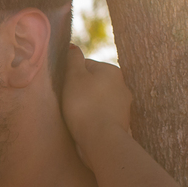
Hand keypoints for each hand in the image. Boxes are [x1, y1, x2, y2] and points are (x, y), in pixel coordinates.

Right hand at [61, 45, 132, 164]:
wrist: (101, 139)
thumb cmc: (84, 105)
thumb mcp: (73, 77)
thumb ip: (72, 59)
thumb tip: (72, 47)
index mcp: (111, 70)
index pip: (85, 65)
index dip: (70, 76)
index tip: (63, 89)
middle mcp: (122, 84)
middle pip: (93, 83)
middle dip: (81, 91)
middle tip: (67, 103)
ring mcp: (123, 104)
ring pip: (98, 99)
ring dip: (88, 105)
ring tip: (76, 117)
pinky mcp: (122, 122)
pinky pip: (103, 115)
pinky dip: (94, 118)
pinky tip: (86, 126)